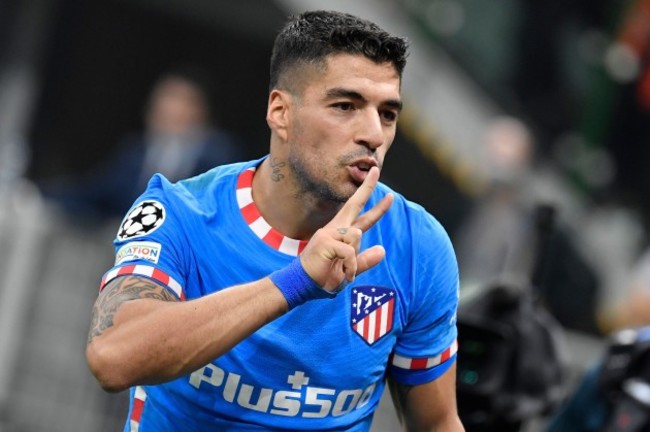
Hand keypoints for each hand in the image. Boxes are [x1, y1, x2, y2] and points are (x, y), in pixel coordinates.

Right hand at [300, 167, 393, 291]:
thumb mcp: (349, 270)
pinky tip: (344, 274)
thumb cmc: (323, 278)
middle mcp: (336, 229)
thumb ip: (364, 261)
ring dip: (354, 261)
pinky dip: (350, 266)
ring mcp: (329, 232)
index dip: (377, 208)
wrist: (304, 285)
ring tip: (344, 272)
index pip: (363, 218)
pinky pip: (350, 251)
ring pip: (356, 236)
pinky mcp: (325, 240)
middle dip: (367, 187)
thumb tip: (382, 250)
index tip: (389, 195)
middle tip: (376, 169)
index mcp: (342, 235)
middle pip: (355, 204)